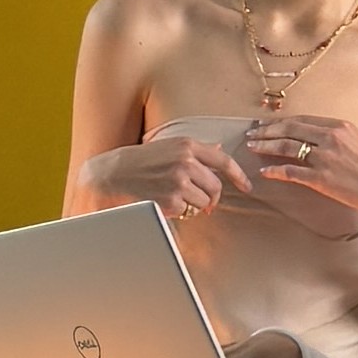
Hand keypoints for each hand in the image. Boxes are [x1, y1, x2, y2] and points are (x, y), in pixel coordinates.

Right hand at [101, 127, 255, 216]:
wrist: (110, 176)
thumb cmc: (138, 163)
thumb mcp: (166, 147)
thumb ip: (194, 150)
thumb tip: (219, 149)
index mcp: (186, 145)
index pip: (223, 159)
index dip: (238, 175)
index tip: (247, 186)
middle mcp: (185, 161)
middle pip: (216, 186)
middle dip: (211, 198)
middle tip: (202, 203)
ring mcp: (179, 181)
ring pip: (204, 201)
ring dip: (194, 206)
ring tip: (174, 199)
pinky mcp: (172, 200)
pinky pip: (189, 212)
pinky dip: (181, 212)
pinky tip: (164, 203)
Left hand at [238, 112, 357, 229]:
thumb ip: (343, 137)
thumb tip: (326, 137)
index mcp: (340, 126)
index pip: (303, 119)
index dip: (282, 121)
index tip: (269, 124)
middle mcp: (330, 138)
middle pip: (290, 129)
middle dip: (267, 130)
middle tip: (252, 133)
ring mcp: (324, 158)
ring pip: (286, 147)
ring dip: (266, 146)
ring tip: (252, 147)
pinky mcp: (320, 178)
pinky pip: (291, 172)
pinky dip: (275, 171)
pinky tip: (265, 172)